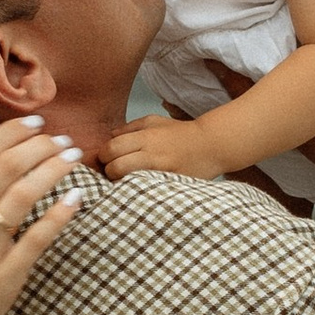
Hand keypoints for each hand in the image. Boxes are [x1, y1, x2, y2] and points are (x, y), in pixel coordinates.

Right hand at [0, 118, 85, 314]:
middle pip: (5, 167)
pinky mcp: (3, 279)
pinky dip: (61, 214)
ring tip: (71, 160)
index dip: (10, 133)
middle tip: (60, 139)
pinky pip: (39, 237)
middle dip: (39, 145)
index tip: (33, 123)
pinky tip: (76, 201)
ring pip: (25, 194)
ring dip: (53, 169)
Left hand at [105, 113, 228, 180]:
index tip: (107, 158)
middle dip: (109, 171)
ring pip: (126, 182)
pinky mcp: (168, 186)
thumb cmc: (181, 133)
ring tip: (125, 181)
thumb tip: (108, 138)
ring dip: (121, 183)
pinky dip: (136, 191)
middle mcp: (152, 154)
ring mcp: (161, 172)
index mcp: (146, 137)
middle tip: (114, 172)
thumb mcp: (154, 122)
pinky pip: (143, 192)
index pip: (111, 148)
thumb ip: (129, 128)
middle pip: (115, 167)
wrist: (211, 146)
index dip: (104, 155)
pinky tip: (139, 188)